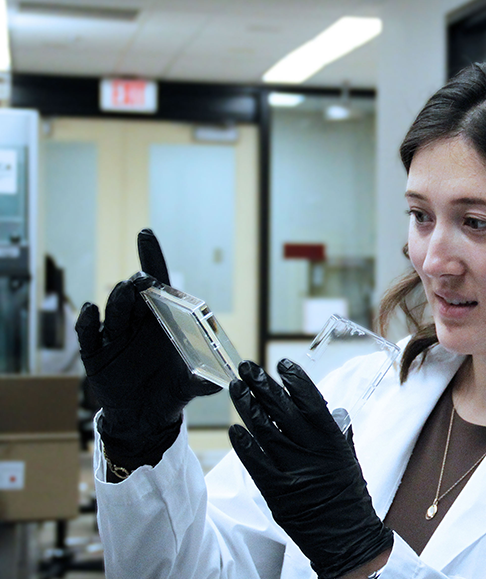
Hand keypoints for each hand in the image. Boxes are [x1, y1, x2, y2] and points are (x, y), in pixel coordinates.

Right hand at [75, 229, 220, 472]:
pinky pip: (88, 334)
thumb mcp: (194, 384)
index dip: (151, 257)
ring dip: (119, 300)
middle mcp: (138, 322)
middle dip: (138, 284)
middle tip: (143, 282)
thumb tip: (230, 378)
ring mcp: (115, 336)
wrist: (147, 418)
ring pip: (113, 310)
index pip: (157, 281)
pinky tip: (91, 311)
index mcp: (162, 319)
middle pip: (134, 294)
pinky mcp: (96, 354)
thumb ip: (208, 378)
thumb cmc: (172, 391)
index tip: (145, 233)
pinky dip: (87, 321)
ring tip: (125, 293)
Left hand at [229, 359, 392, 578]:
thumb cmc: (350, 497)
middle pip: (282, 410)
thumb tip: (334, 409)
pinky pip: (255, 462)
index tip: (282, 364)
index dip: (295, 380)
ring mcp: (293, 470)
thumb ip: (340, 433)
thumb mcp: (350, 458)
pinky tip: (234, 428)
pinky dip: (244, 444)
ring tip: (236, 389)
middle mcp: (312, 451)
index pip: (311, 400)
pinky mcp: (276, 490)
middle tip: (247, 368)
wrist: (347, 537)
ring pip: (264, 431)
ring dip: (247, 407)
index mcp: (333, 440)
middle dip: (262, 385)